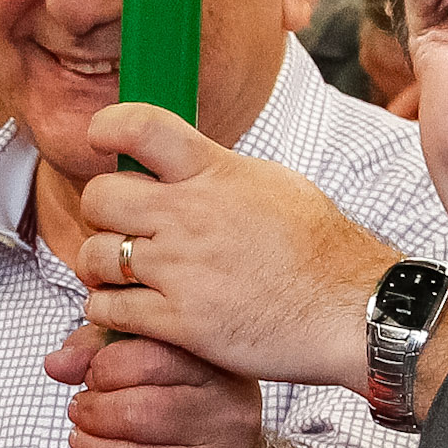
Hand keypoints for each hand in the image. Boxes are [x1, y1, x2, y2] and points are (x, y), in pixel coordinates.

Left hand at [42, 323, 269, 447]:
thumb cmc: (189, 413)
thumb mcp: (159, 363)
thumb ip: (103, 349)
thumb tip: (58, 363)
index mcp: (218, 371)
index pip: (148, 359)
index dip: (103, 367)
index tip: (93, 376)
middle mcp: (226, 419)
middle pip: (134, 414)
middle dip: (90, 414)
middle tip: (82, 413)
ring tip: (85, 442)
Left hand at [71, 101, 397, 391]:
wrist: (353, 311)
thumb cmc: (321, 250)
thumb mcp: (274, 184)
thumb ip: (219, 171)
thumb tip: (183, 160)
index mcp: (215, 172)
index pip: (141, 127)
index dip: (108, 127)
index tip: (101, 138)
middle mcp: (190, 215)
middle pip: (101, 197)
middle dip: (100, 213)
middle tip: (117, 229)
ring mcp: (181, 269)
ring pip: (94, 257)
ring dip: (98, 267)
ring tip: (120, 276)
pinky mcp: (179, 321)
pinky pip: (109, 309)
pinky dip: (108, 310)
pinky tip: (127, 310)